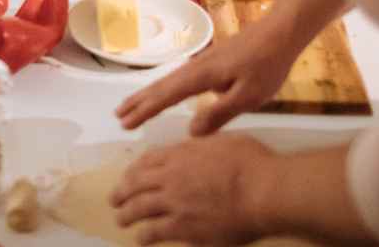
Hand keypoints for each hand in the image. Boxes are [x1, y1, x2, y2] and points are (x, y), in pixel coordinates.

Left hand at [111, 134, 273, 244]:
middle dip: (121, 192)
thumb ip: (204, 143)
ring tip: (120, 219)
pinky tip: (140, 239)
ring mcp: (174, 203)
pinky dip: (144, 236)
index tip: (129, 176)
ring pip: (138, 209)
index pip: (147, 161)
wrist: (264, 192)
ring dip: (126, 215)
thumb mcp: (224, 141)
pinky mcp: (183, 228)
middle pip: (135, 184)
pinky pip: (154, 232)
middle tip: (114, 199)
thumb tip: (196, 140)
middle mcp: (171, 177)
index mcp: (180, 154)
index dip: (134, 170)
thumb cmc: (253, 163)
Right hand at [116, 17, 301, 136]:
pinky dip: (166, 88)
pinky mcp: (211, 61)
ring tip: (134, 105)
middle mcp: (195, 68)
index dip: (145, 111)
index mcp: (201, 77)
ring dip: (149, 94)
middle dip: (139, 101)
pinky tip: (167, 92)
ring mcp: (202, 62)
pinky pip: (180, 78)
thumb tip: (190, 131)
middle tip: (118, 115)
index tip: (125, 123)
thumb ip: (219, 114)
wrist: (279, 33)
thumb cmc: (266, 66)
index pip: (166, 97)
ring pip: (169, 81)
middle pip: (161, 86)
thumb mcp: (248, 97)